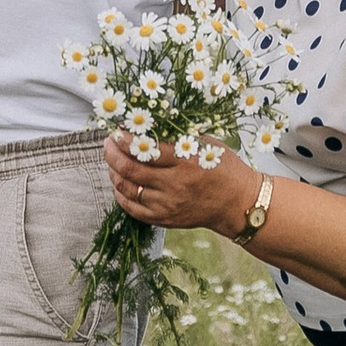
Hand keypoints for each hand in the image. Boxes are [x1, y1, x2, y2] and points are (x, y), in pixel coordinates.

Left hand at [103, 138, 255, 236]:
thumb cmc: (223, 168)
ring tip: (112, 161)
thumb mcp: (205, 144)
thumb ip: (177, 137)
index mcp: (185, 162)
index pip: (145, 149)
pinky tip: (119, 184)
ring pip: (128, 189)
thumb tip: (146, 126)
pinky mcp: (165, 219)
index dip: (125, 140)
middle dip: (113, 154)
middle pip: (131, 170)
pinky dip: (121, 195)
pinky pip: (133, 209)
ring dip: (114, 173)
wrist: (238, 203)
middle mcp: (174, 185)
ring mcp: (168, 205)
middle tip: (108, 144)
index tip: (116, 132)